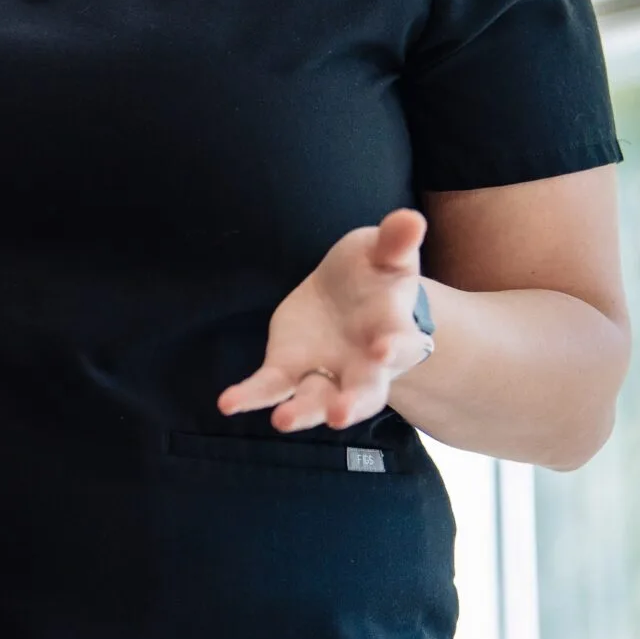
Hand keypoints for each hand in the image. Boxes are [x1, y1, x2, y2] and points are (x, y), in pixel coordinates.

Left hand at [218, 209, 431, 432]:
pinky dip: (251, 396)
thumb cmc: (374, 273)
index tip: (385, 349)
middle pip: (364, 391)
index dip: (395, 347)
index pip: (402, 344)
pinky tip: (228, 403)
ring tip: (283, 420)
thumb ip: (396, 241)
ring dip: (304, 412)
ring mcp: (326, 373)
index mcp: (395, 331)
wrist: (349, 293)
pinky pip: (270, 387)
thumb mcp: (385, 252)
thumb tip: (411, 217)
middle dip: (353, 402)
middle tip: (341, 414)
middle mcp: (365, 365)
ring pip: (317, 399)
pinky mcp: (289, 369)